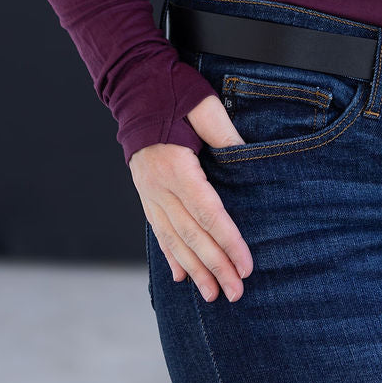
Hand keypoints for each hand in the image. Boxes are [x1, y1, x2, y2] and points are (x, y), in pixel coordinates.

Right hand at [129, 93, 253, 303]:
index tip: (245, 266)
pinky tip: (181, 277)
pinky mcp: (146, 193)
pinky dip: (171, 256)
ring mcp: (150, 193)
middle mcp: (160, 187)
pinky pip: (159, 231)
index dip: (228, 242)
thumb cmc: (171, 93)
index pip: (208, 213)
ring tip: (213, 295)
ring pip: (174, 240)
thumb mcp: (203, 105)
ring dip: (194, 270)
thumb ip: (225, 133)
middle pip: (192, 235)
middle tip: (236, 293)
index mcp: (177, 167)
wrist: (133, 87)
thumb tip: (248, 156)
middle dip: (215, 267)